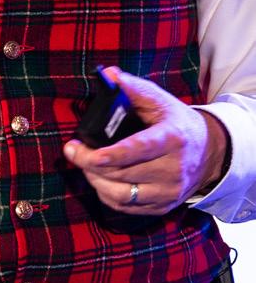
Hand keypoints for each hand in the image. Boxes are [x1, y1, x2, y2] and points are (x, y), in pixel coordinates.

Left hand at [62, 67, 228, 214]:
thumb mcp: (160, 100)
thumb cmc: (176, 122)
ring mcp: (169, 191)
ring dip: (95, 180)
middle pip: (122, 174)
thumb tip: (107, 75)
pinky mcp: (163, 206)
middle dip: (90, 163)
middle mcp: (173, 169)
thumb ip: (134, 88)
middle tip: (72, 150)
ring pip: (121, 195)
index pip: (139, 149)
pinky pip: (126, 207)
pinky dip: (106, 194)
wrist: (210, 152)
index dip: (112, 154)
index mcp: (172, 139)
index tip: (87, 152)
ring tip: (85, 164)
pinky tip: (100, 178)